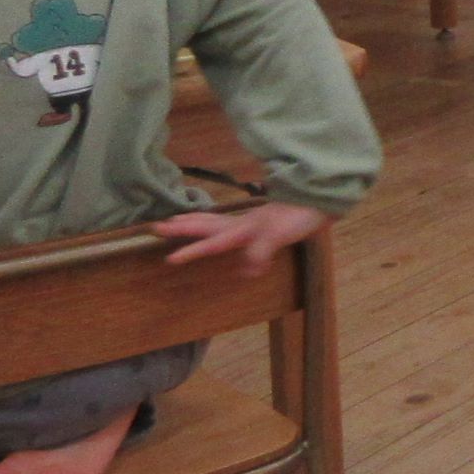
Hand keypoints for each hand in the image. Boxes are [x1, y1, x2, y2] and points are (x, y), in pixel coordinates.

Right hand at [152, 200, 327, 271]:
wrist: (318, 201)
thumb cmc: (298, 218)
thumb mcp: (279, 235)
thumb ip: (261, 252)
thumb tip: (245, 272)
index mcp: (242, 229)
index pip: (211, 241)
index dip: (192, 250)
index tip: (169, 259)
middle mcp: (240, 224)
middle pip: (205, 225)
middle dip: (181, 227)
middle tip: (156, 227)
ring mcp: (248, 222)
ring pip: (213, 220)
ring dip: (193, 220)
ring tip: (175, 220)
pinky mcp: (257, 223)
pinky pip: (228, 224)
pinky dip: (213, 222)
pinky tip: (212, 226)